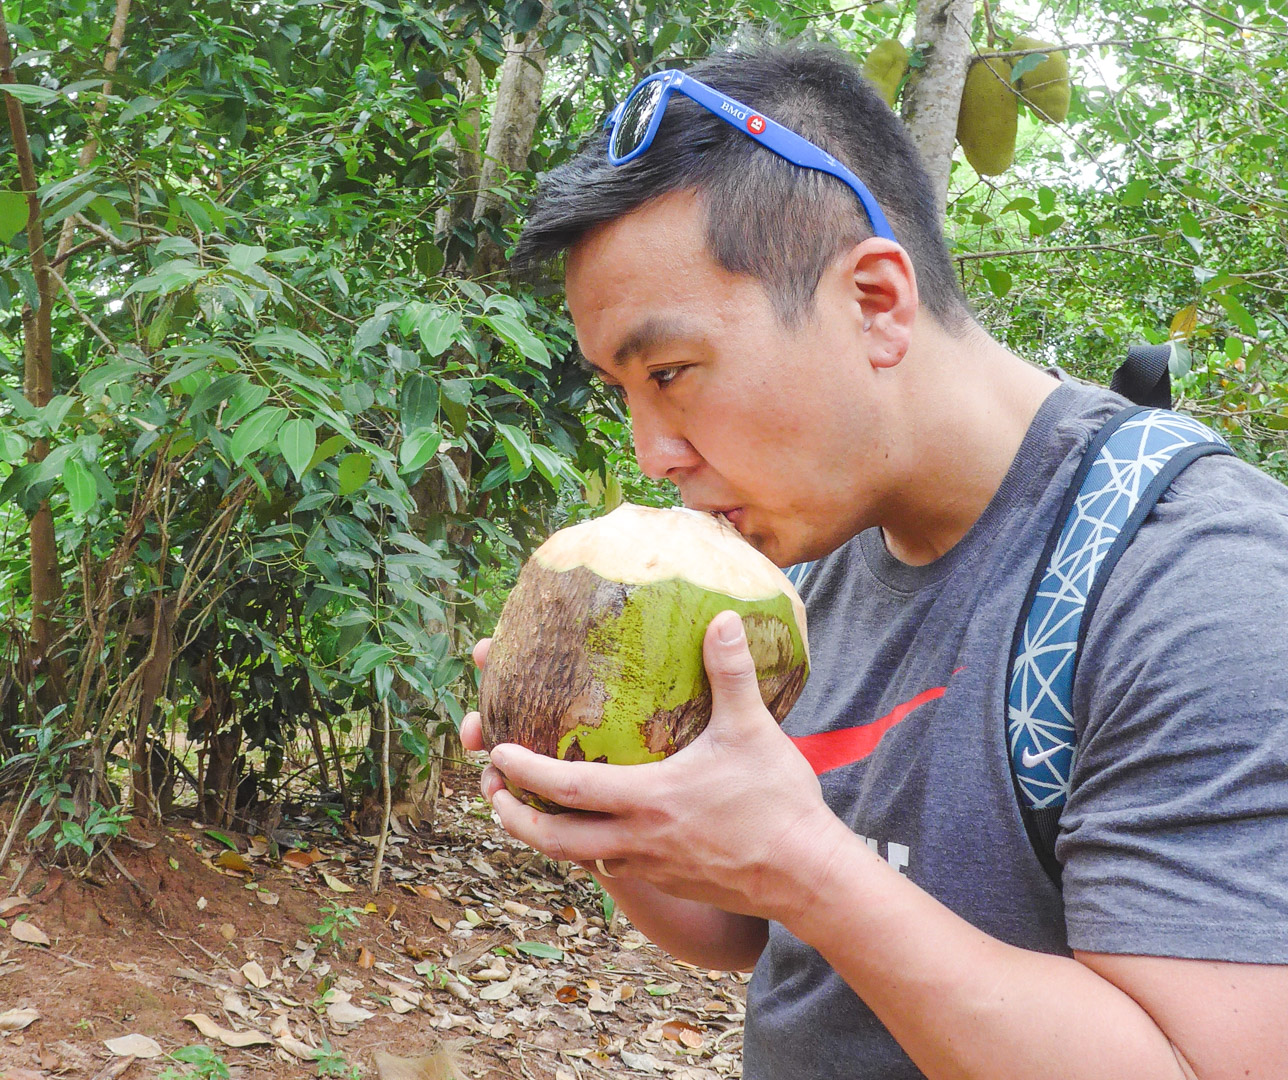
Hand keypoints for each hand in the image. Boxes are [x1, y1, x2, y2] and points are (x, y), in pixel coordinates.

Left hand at [462, 612, 845, 925]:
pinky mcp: (669, 879)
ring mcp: (651, 865)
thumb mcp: (753, 730)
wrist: (807, 876)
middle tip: (490, 790)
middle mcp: (638, 839)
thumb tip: (721, 618)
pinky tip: (594, 829)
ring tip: (526, 809)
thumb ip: (731, 674)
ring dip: (545, 834)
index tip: (496, 752)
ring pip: (578, 857)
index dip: (525, 771)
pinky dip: (586, 848)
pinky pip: (612, 865)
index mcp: (648, 800)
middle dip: (513, 816)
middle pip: (553, 838)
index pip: (568, 788)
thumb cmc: (778, 802)